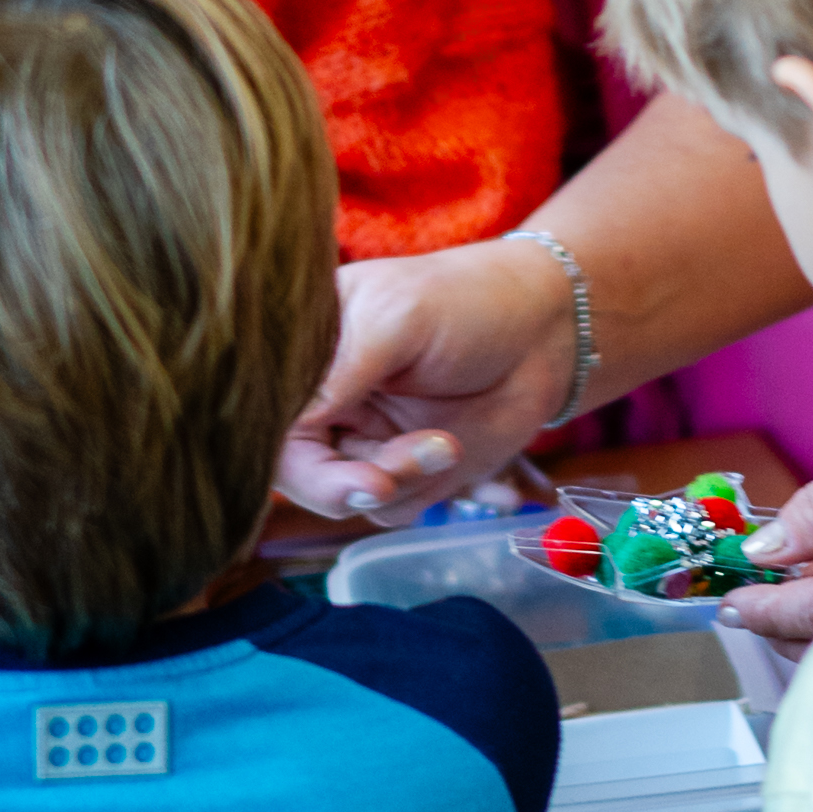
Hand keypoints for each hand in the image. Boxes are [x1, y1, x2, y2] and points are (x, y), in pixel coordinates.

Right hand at [274, 239, 574, 518]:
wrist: (547, 330)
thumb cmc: (468, 301)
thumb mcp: (398, 316)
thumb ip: (342, 367)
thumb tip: (293, 426)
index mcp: (305, 351)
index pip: (265, 415)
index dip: (288, 453)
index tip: (331, 462)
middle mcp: (323, 399)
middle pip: (297, 471)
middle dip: (341, 484)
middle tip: (383, 482)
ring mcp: (362, 438)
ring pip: (345, 496)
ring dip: (395, 483)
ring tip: (444, 446)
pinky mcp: (403, 471)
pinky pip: (390, 510)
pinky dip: (421, 496)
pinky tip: (451, 457)